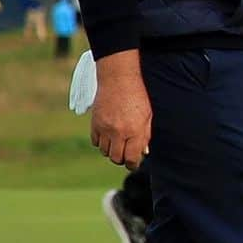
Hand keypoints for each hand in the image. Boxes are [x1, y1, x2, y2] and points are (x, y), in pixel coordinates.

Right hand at [91, 49, 151, 170]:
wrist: (118, 78)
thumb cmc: (137, 96)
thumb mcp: (147, 115)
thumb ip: (145, 135)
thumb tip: (143, 153)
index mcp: (134, 131)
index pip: (131, 159)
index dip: (133, 164)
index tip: (134, 162)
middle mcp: (118, 132)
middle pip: (116, 158)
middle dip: (122, 158)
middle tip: (126, 152)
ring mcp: (105, 128)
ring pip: (105, 152)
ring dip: (111, 150)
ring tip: (118, 141)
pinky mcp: (95, 123)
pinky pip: (95, 142)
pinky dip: (101, 142)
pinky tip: (108, 134)